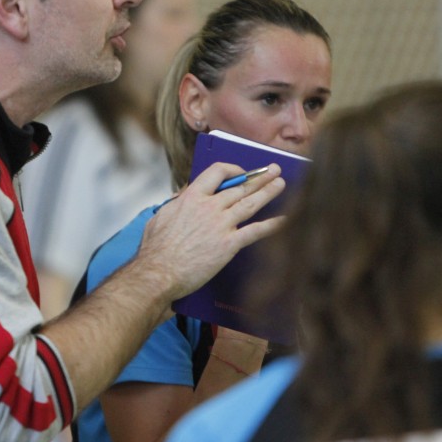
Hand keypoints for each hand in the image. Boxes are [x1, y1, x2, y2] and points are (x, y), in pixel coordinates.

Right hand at [137, 162, 285, 301]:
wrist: (159, 272)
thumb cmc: (155, 249)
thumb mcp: (160, 216)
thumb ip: (176, 203)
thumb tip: (183, 196)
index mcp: (191, 197)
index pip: (217, 172)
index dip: (233, 169)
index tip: (241, 172)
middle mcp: (209, 207)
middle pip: (240, 186)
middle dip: (260, 177)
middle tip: (274, 170)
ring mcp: (221, 225)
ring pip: (251, 203)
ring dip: (269, 192)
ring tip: (281, 183)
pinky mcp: (229, 245)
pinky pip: (255, 231)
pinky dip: (272, 225)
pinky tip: (285, 220)